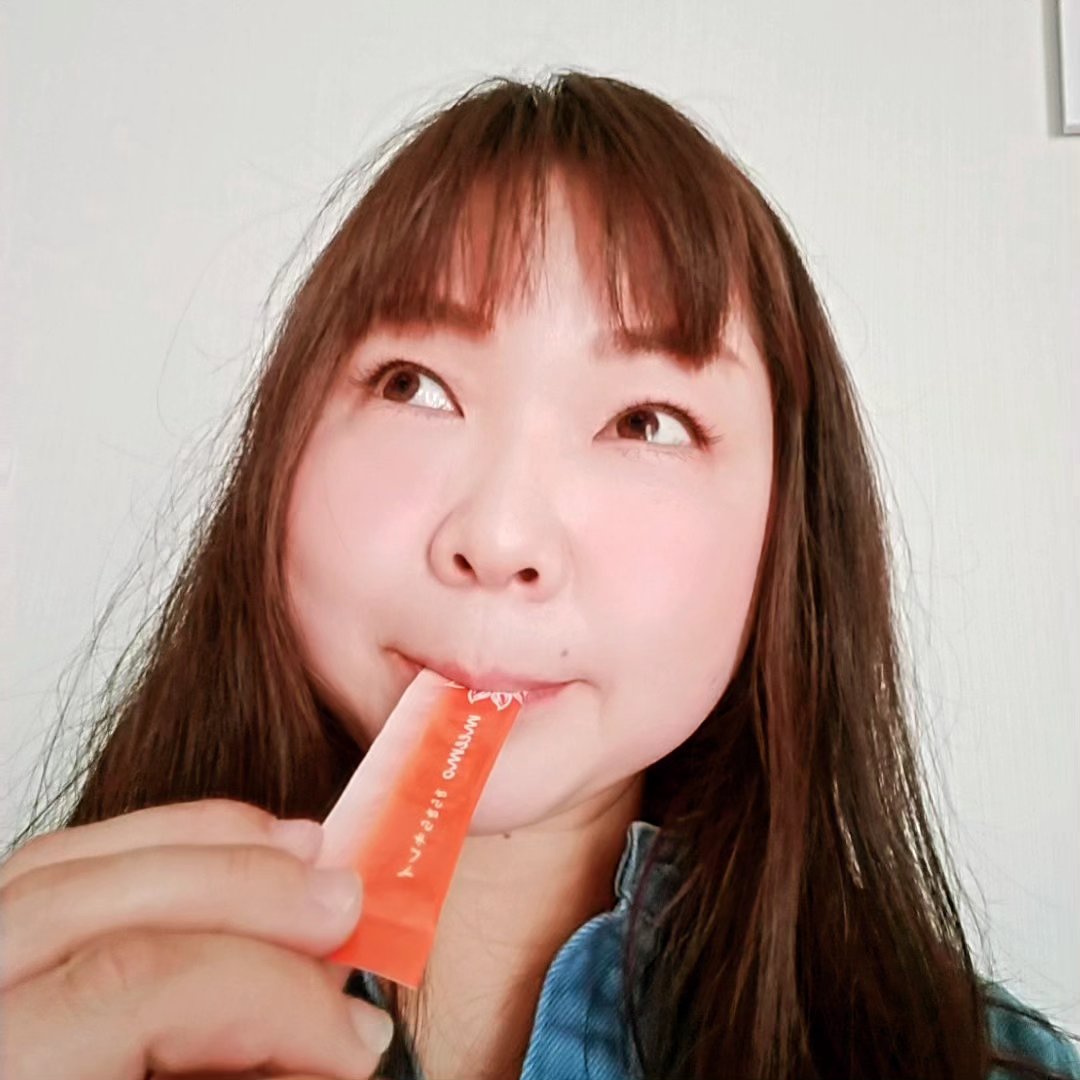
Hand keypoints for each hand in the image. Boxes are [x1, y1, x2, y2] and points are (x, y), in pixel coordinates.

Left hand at [0, 799, 394, 1079]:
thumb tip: (331, 1040)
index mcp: (8, 1076)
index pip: (131, 987)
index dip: (266, 996)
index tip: (354, 1040)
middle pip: (102, 907)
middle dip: (249, 891)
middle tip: (349, 908)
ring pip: (71, 862)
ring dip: (210, 847)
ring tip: (308, 853)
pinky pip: (58, 863)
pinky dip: (156, 840)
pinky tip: (230, 844)